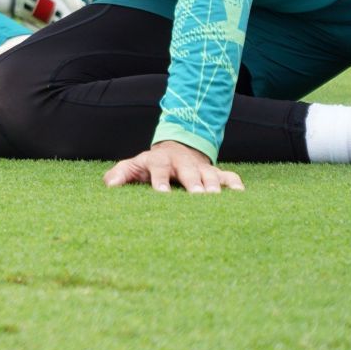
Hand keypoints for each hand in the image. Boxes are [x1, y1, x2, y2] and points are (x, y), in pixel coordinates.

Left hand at [103, 140, 242, 193]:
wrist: (175, 151)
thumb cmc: (150, 165)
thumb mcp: (133, 166)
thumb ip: (121, 174)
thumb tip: (109, 185)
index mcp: (159, 160)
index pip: (158, 170)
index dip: (160, 181)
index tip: (162, 194)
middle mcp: (181, 162)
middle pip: (188, 171)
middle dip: (193, 183)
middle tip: (199, 196)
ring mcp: (200, 167)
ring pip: (210, 174)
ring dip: (214, 185)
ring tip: (217, 198)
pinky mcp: (216, 173)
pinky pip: (229, 177)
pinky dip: (235, 184)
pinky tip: (241, 195)